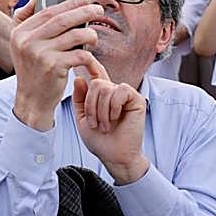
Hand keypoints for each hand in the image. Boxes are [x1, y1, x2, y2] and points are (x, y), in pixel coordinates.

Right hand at [10, 0, 104, 130]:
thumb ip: (23, 19)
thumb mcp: (18, 44)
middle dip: (84, 12)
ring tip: (94, 36)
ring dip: (90, 33)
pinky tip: (90, 56)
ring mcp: (40, 54)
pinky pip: (80, 54)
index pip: (47, 11)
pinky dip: (88, 54)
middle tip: (98, 9)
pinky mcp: (54, 68)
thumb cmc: (31, 69)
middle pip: (63, 19)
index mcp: (20, 33)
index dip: (68, 3)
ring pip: (75, 35)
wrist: (32, 99)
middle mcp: (28, 42)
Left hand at [71, 61, 148, 182]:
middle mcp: (113, 92)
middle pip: (95, 83)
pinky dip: (114, 107)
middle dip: (90, 105)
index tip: (78, 60)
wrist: (114, 156)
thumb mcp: (82, 119)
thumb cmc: (100, 141)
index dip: (89, 65)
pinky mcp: (136, 99)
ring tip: (105, 126)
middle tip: (95, 123)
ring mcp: (125, 95)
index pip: (95, 74)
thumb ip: (80, 99)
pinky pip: (120, 91)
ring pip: (105, 88)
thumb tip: (79, 78)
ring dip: (101, 111)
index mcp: (101, 95)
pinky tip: (116, 118)